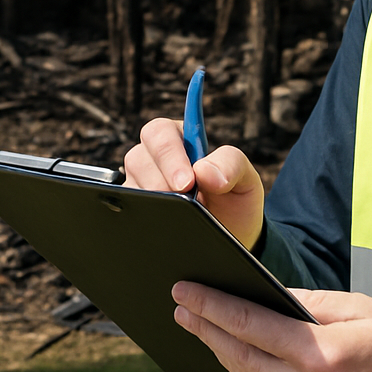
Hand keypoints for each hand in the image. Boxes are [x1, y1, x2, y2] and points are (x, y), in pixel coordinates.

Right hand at [123, 117, 263, 249]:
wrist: (231, 238)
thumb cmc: (234, 200)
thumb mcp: (245, 179)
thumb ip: (231, 164)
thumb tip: (204, 169)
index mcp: (180, 140)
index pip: (160, 133)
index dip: (169, 154)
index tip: (187, 180)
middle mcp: (155, 159)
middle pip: (138, 157)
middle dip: (160, 179)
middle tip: (183, 199)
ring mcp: (141, 185)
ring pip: (130, 185)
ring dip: (154, 201)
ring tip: (179, 216)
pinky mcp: (135, 209)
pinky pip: (127, 210)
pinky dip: (144, 217)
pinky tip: (163, 227)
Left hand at [172, 284, 371, 371]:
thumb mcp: (362, 309)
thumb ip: (309, 303)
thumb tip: (264, 295)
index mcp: (322, 356)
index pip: (249, 325)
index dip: (211, 305)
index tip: (184, 290)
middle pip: (239, 355)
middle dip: (206, 327)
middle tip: (181, 305)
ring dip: (223, 352)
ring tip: (202, 327)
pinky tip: (237, 357)